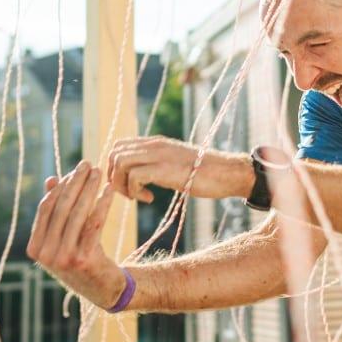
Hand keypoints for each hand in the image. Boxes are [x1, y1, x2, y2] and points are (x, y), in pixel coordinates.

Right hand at [26, 161, 129, 309]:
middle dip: (76, 183)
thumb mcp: (63, 236)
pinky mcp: (83, 259)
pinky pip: (94, 224)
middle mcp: (45, 254)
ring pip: (78, 214)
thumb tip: (51, 179)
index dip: (61, 187)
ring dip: (90, 189)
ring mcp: (63, 258)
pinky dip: (102, 204)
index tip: (75, 170)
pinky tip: (109, 191)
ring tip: (100, 173)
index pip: (46, 208)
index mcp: (34, 247)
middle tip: (89, 164)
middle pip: (62, 208)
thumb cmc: (80, 257)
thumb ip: (56, 211)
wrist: (102, 288)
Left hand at [104, 136, 253, 201]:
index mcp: (156, 143)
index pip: (120, 146)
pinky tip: (149, 198)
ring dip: (123, 185)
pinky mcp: (165, 169)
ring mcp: (159, 155)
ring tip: (137, 197)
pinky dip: (135, 191)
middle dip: (115, 177)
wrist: (226, 173)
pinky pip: (134, 176)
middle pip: (115, 153)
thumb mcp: (175, 163)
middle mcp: (154, 145)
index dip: (116, 167)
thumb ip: (157, 163)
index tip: (128, 184)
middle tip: (130, 193)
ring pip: (120, 163)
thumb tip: (140, 174)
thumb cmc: (204, 173)